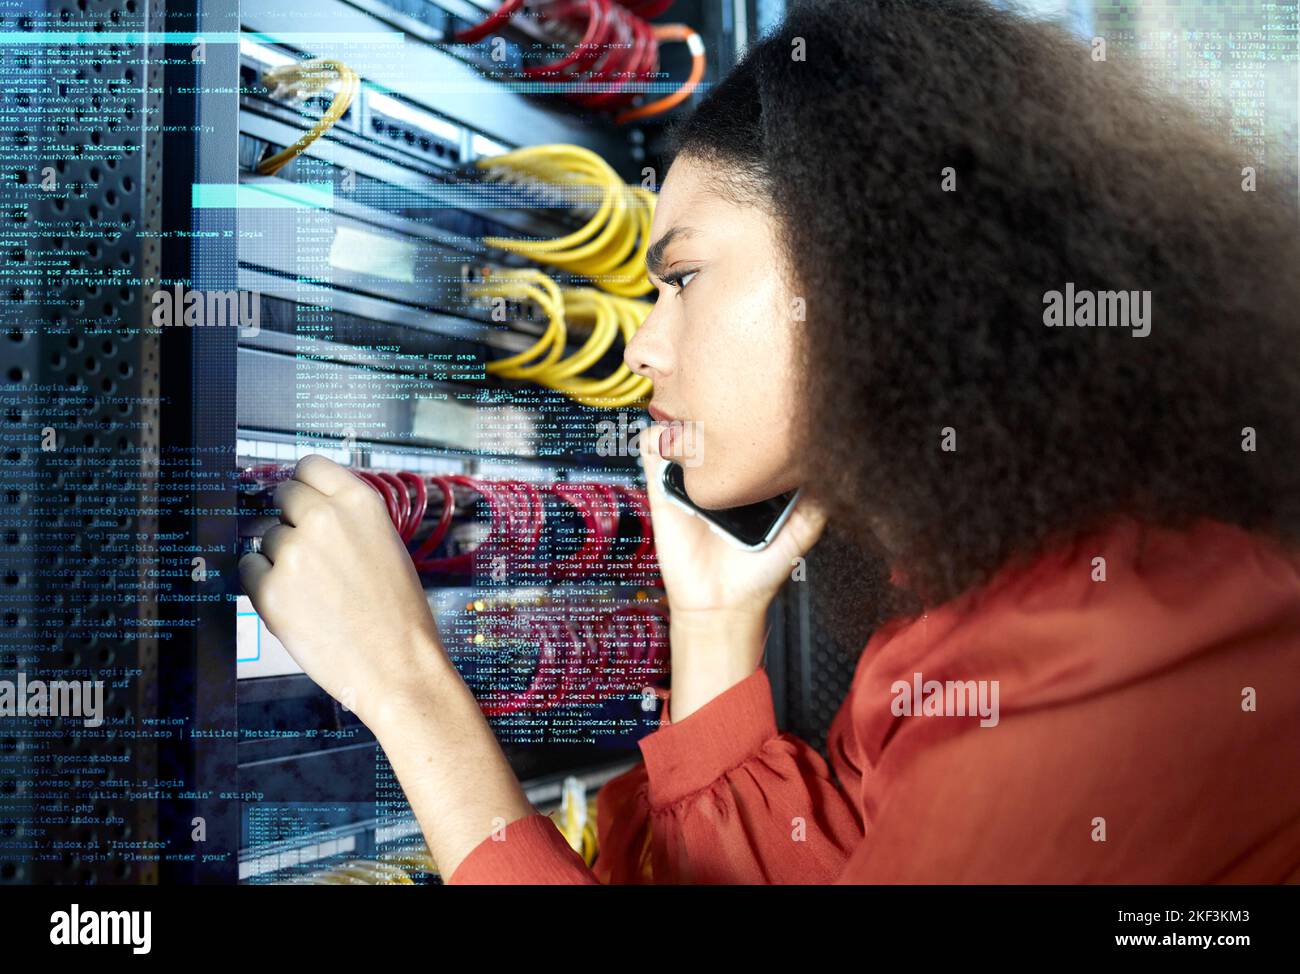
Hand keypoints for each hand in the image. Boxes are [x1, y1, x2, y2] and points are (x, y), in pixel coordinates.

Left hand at [238, 454, 449, 728]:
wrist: (398, 664)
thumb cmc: (398, 612)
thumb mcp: (386, 544)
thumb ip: (347, 518)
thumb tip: (308, 506)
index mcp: (359, 502)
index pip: (310, 465)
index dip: (304, 484)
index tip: (303, 498)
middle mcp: (324, 518)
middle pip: (282, 496)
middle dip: (290, 520)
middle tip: (310, 553)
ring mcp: (294, 551)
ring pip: (266, 537)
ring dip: (280, 558)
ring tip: (315, 590)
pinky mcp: (270, 588)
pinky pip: (250, 569)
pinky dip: (265, 585)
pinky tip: (298, 604)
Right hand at [639, 423, 827, 718]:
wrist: (723, 603)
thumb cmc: (761, 570)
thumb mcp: (803, 531)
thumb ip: (819, 501)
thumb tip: (844, 466)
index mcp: (748, 475)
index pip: (748, 431)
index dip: (755, 413)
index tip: (765, 400)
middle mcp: (719, 471)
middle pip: (713, 421)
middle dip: (720, 407)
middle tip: (730, 405)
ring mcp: (689, 476)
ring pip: (680, 426)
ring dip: (687, 417)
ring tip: (701, 423)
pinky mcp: (662, 488)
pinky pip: (651, 451)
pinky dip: (657, 439)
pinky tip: (675, 446)